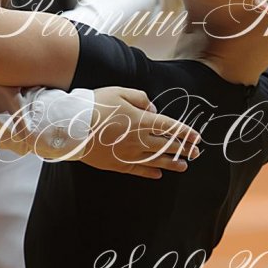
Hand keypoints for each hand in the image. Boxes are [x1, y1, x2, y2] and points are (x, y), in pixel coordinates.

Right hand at [79, 86, 200, 178]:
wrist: (71, 126)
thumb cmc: (94, 105)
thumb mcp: (119, 92)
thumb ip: (141, 99)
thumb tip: (153, 109)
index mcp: (141, 121)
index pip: (170, 127)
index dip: (185, 132)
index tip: (196, 137)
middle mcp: (139, 140)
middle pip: (167, 146)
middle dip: (184, 149)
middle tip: (196, 153)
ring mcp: (128, 154)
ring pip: (156, 160)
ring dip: (172, 163)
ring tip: (184, 166)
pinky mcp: (117, 164)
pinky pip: (138, 171)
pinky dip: (150, 172)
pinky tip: (159, 174)